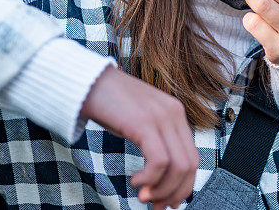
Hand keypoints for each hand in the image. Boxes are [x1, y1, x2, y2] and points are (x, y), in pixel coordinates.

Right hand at [80, 65, 198, 209]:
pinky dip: (150, 179)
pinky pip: (159, 161)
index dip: (183, 185)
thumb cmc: (109, 104)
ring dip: (161, 189)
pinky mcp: (145, 123)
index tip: (167, 202)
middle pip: (190, 164)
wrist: (86, 82)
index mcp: (176, 114)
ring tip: (142, 196)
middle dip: (175, 192)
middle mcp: (174, 113)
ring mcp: (161, 117)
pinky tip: (135, 182)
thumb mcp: (140, 122)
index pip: (192, 157)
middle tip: (156, 207)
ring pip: (178, 166)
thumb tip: (160, 177)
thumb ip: (154, 141)